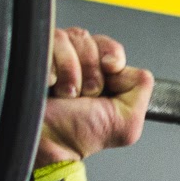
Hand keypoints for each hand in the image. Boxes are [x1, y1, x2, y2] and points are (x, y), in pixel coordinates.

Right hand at [39, 27, 153, 164]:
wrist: (47, 141)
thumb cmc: (80, 135)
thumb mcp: (128, 121)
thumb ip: (142, 89)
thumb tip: (134, 68)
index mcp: (103, 76)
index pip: (111, 48)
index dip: (112, 58)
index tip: (109, 74)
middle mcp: (80, 64)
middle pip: (91, 41)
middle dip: (91, 71)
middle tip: (85, 95)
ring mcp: (56, 57)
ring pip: (70, 39)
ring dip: (70, 71)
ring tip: (66, 94)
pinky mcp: (37, 55)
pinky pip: (49, 42)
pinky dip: (52, 66)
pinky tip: (50, 85)